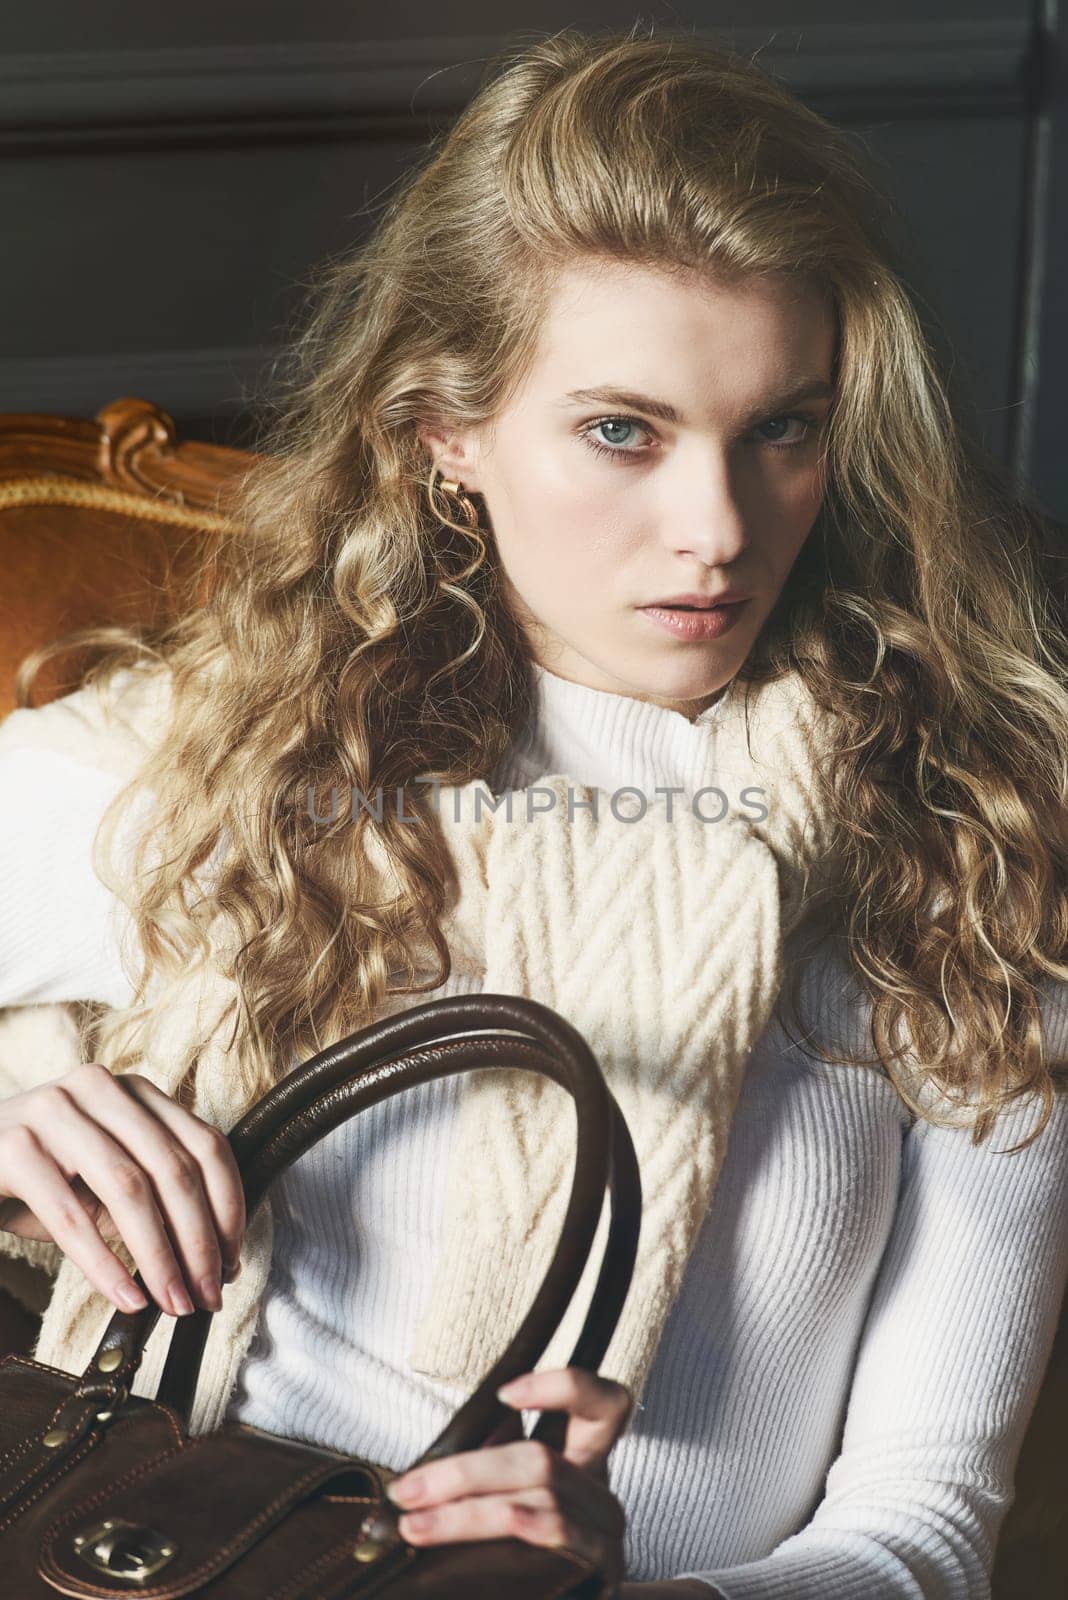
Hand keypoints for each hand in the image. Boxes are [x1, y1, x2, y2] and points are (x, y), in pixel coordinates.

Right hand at [0, 1061, 245, 1318]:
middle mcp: (98, 1087)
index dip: (228, 1207)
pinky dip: (105, 1264)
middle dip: (199, 1241)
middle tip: (209, 1295)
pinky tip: (126, 1297)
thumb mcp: (102, 1182)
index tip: (233, 1262)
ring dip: (160, 1257)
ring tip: (173, 1303)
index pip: (206, 1144)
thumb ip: (153, 1203)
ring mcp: (53, 1110)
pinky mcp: (13, 1147)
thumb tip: (212, 1261)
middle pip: (174, 1168)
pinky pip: (71, 1215)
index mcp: (132, 1091)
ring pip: (129, 1189)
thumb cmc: (36, 1179)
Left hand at [385, 1366, 634, 1594]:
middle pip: (539, 1460)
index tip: (502, 1395)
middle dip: (463, 1472)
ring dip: (466, 1513)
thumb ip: (498, 1464)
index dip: (560, 1387)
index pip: (604, 1403)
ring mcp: (606, 1533)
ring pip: (537, 1500)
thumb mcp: (520, 1500)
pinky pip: (558, 1536)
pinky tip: (489, 1535)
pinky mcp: (603, 1569)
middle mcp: (602, 1492)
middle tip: (407, 1491)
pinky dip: (522, 1529)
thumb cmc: (533, 1555)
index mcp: (587, 1462)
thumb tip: (447, 1449)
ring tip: (415, 1526)